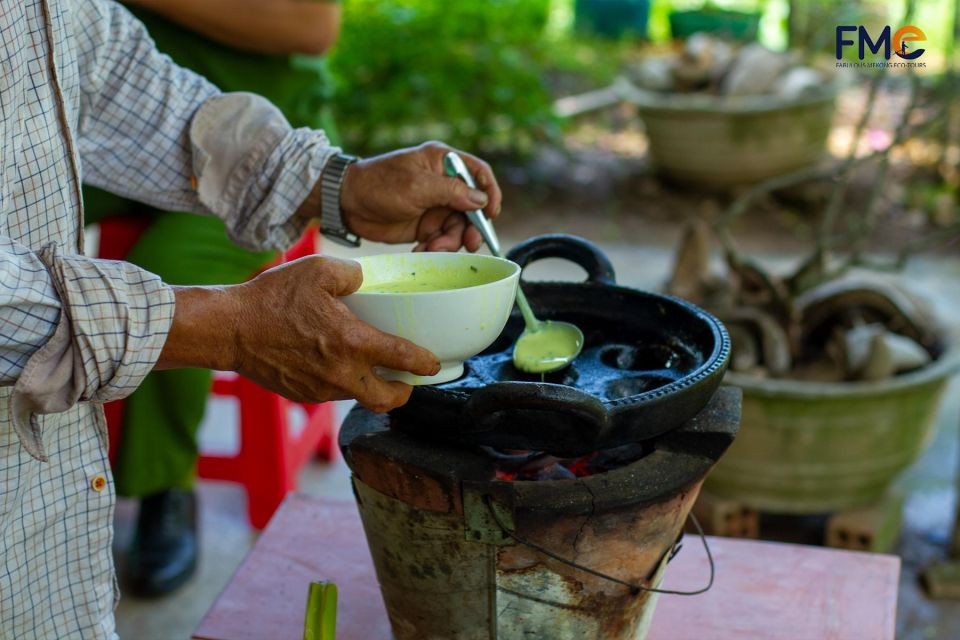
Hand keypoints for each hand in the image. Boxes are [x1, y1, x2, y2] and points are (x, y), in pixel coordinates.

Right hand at [158, 256, 439, 411]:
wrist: (229, 329)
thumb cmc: (271, 299)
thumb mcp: (318, 271)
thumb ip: (352, 273)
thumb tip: (366, 277)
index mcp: (351, 343)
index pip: (403, 360)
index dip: (425, 364)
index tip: (434, 363)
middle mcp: (341, 373)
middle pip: (388, 399)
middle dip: (404, 392)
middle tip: (408, 379)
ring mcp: (321, 388)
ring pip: (359, 397)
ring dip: (371, 386)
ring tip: (372, 366)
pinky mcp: (304, 394)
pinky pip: (333, 393)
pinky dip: (343, 382)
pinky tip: (335, 363)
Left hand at [337, 141, 501, 251]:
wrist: (347, 203)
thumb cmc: (379, 183)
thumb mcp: (417, 186)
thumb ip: (451, 192)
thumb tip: (481, 201)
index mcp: (444, 162)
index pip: (479, 173)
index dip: (490, 193)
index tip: (492, 214)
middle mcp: (444, 183)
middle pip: (472, 208)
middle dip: (471, 227)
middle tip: (469, 244)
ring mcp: (435, 205)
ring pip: (457, 228)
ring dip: (449, 242)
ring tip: (432, 248)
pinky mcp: (425, 225)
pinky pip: (441, 239)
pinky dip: (435, 248)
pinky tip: (420, 250)